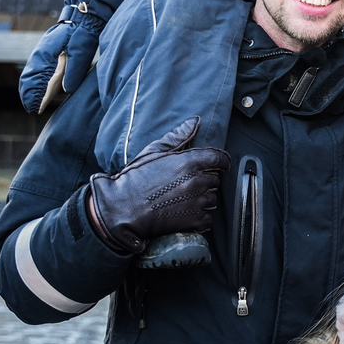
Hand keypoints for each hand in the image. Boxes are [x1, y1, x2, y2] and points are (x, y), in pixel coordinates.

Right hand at [18, 6, 104, 114]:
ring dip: (32, 88)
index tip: (35, 108)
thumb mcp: (81, 52)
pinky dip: (37, 80)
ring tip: (34, 103)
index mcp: (45, 55)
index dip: (33, 96)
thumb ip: (73, 71)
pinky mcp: (47, 53)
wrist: (83, 16)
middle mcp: (39, 55)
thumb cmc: (82, 34)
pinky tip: (42, 89)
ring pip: (32, 74)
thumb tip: (66, 90)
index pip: (33, 80)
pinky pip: (38, 69)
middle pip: (28, 78)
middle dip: (29, 94)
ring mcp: (42, 53)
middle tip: (32, 108)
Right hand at [88, 117, 230, 254]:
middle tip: (185, 185)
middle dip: (205, 181)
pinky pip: (208, 219)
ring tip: (181, 200)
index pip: (220, 159)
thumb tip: (194, 122)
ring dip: (202, 200)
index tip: (219, 165)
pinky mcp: (194, 221)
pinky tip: (183, 214)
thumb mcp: (154, 152)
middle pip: (215, 179)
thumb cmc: (135, 180)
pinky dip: (199, 218)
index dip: (221, 162)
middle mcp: (196, 181)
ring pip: (212, 199)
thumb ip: (178, 136)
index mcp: (189, 162)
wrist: (121, 208)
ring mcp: (197, 202)